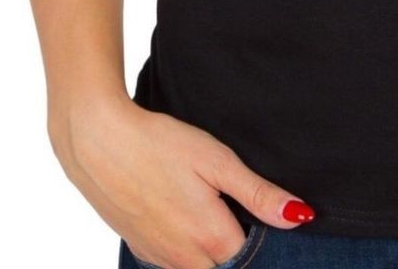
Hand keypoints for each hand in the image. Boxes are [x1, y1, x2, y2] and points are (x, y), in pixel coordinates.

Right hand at [51, 91, 314, 268]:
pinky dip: (186, 247)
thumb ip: (258, 194)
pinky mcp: (140, 249)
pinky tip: (182, 211)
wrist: (97, 142)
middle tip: (233, 204)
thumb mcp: (216, 160)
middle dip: (237, 246)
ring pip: (200, 267)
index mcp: (211, 237)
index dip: (263, 233)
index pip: (253, 257)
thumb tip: (300, 216)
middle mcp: (185, 259)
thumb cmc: (158, 143)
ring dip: (212, 248)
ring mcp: (159, 258)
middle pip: (226, 266)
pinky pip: (174, 262)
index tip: (263, 211)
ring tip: (209, 204)